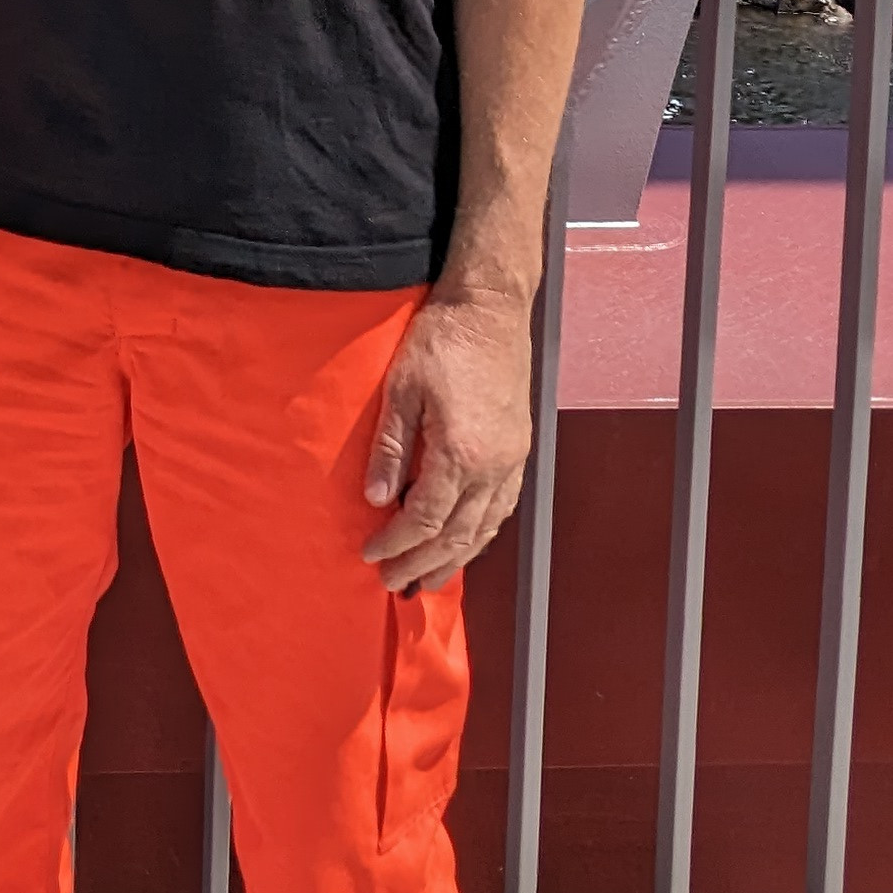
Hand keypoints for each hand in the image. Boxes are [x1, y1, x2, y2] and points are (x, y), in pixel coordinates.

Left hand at [359, 287, 535, 594]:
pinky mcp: (520, 449)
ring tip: (428, 579)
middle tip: (393, 583)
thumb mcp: (402, 389)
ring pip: (485, 527)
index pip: (425, 518)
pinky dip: (481, 533)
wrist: (491, 308)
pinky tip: (466, 541)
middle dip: (422, 563)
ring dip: (456, 559)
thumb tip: (377, 499)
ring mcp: (512, 460)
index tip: (371, 555)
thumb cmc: (442, 341)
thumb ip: (390, 448)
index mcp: (461, 453)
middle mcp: (494, 466)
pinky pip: (502, 507)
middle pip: (458, 535)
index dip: (397, 542)